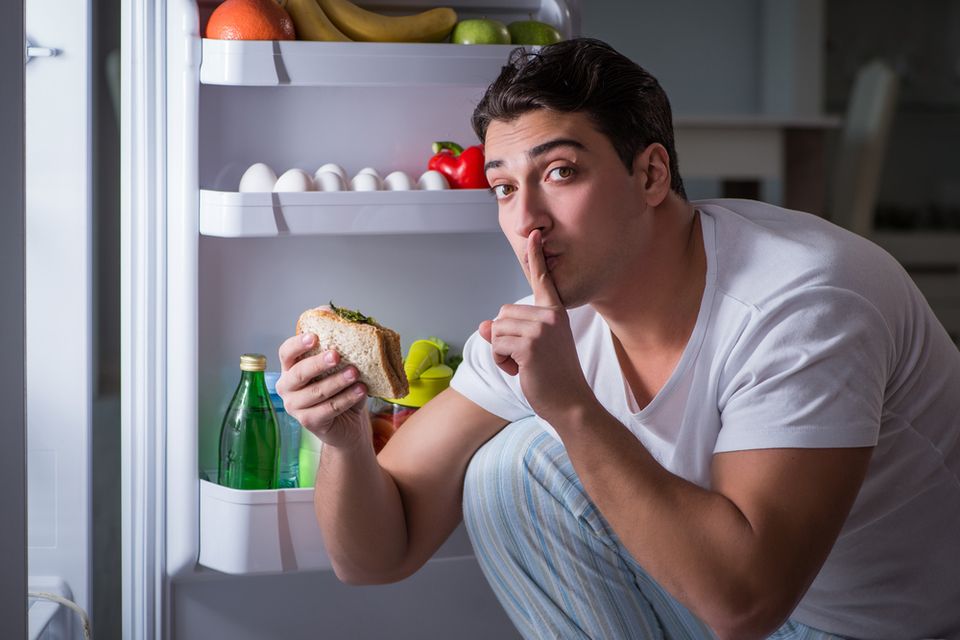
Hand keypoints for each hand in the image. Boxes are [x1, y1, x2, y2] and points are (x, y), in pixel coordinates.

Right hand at [276, 332, 369, 449]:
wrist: (348, 422)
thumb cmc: (340, 387)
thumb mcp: (340, 363)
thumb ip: (333, 338)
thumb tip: (329, 309)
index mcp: (290, 367)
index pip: (286, 352)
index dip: (297, 344)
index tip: (315, 336)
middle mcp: (287, 387)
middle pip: (299, 373)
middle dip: (318, 363)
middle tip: (337, 355)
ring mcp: (294, 406)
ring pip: (316, 392)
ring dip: (337, 382)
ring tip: (355, 373)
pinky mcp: (307, 422)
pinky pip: (327, 409)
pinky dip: (346, 399)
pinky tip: (360, 390)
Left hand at [479, 229, 592, 421]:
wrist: (571, 403)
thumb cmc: (553, 377)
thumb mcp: (531, 349)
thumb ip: (510, 332)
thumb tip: (484, 326)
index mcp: (555, 313)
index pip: (542, 280)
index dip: (536, 257)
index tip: (534, 233)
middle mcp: (549, 316)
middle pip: (502, 313)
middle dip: (504, 338)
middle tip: (527, 358)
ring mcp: (540, 330)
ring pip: (497, 330)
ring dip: (502, 352)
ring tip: (525, 365)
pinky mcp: (530, 345)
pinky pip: (498, 345)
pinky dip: (502, 361)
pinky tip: (521, 371)